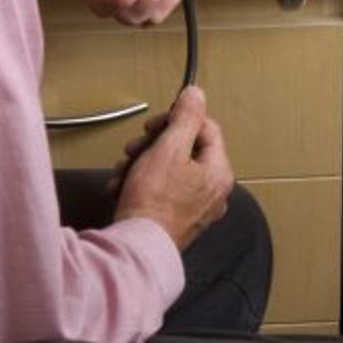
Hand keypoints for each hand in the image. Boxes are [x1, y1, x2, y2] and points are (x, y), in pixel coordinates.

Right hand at [112, 85, 232, 249]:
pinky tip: (123, 188)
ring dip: (142, 164)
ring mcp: (196, 208)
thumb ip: (185, 118)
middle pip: (185, 150)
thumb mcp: (168, 148)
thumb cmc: (153, 203)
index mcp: (218, 173)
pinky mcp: (176, 220)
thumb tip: (196, 95)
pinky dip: (141, 185)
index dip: (178, 120)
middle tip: (135, 149)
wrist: (136, 246)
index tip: (157, 123)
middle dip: (153, 145)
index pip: (206, 128)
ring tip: (124, 172)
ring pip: (169, 170)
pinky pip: (161, 191)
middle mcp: (213, 192)